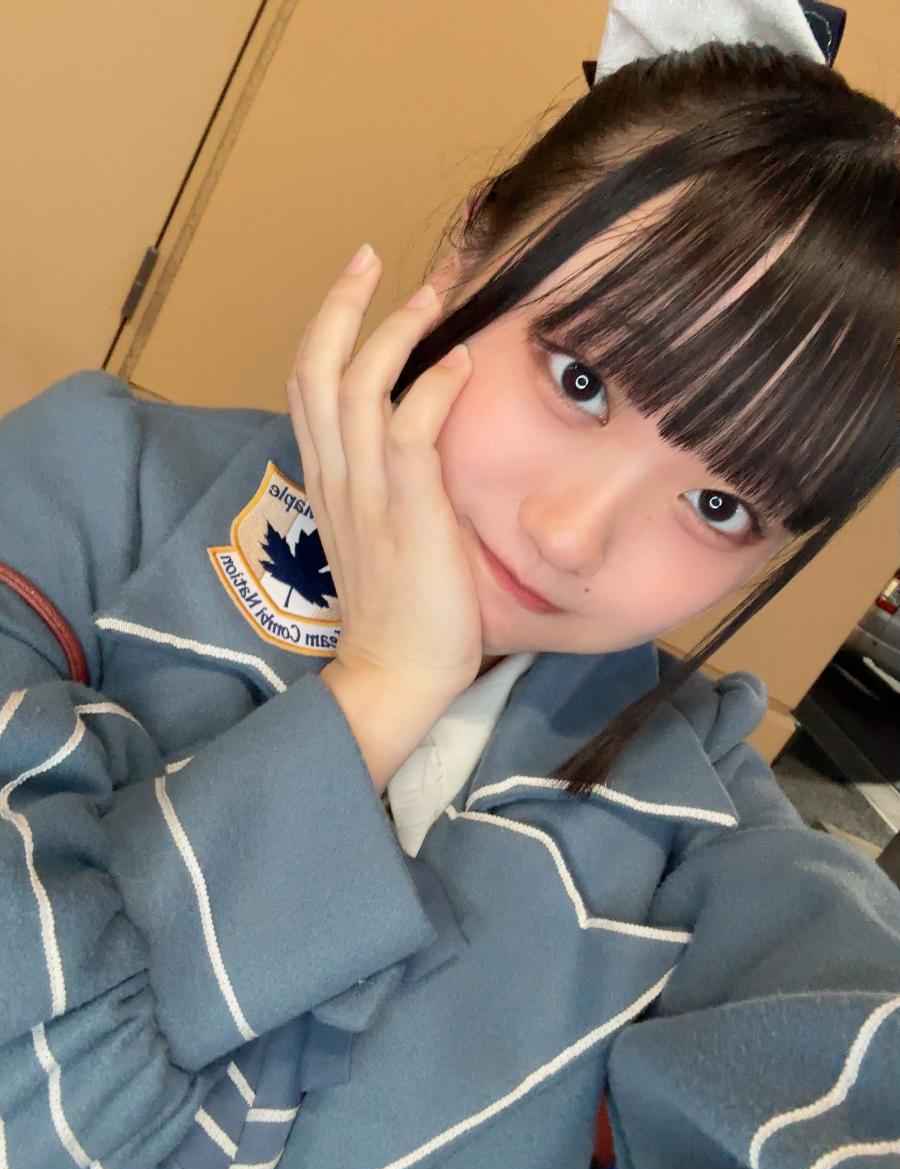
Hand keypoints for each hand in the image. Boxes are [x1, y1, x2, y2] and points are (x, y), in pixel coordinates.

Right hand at [285, 244, 481, 701]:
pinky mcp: (407, 512)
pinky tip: (460, 361)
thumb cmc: (399, 607)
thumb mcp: (379, 532)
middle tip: (376, 257)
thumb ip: (387, 481)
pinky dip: (433, 387)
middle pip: (318, 367)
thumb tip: (423, 435)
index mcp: (327, 479)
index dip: (328, 324)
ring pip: (360, 385)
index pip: (308, 383)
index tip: (359, 280)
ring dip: (396, 328)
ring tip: (435, 290)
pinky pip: (410, 431)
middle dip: (344, 303)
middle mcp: (336, 476)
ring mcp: (367, 492)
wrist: (393, 672)